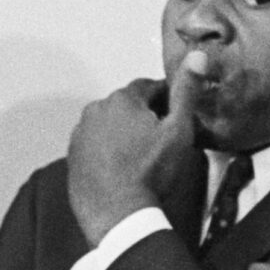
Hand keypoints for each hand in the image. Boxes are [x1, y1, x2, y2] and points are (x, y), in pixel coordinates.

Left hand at [66, 52, 207, 246]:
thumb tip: (197, 55)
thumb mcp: (179, 129)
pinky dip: (109, 151)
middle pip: (127, 106)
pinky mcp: (72, 159)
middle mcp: (93, 112)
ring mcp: (79, 137)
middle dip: (144, 115)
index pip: (149, 87)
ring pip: (110, 126)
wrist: (117, 214)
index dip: (167, 99)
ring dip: (125, 133)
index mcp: (120, 100)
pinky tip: (124, 167)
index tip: (177, 113)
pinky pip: (96, 147)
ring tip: (143, 155)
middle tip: (162, 137)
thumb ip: (187, 91)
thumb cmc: (151, 171)